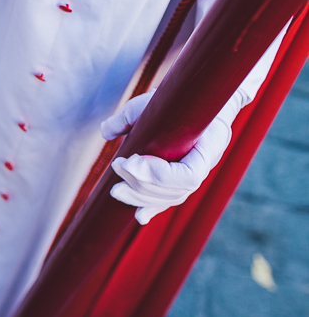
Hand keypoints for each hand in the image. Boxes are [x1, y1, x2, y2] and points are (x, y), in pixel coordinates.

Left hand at [100, 91, 233, 224]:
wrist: (201, 100)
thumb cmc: (179, 99)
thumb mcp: (154, 101)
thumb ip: (129, 115)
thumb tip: (106, 130)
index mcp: (210, 145)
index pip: (189, 176)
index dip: (157, 174)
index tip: (130, 160)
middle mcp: (207, 164)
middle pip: (176, 190)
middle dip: (141, 184)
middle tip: (116, 166)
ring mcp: (197, 173)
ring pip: (171, 198)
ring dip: (141, 197)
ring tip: (115, 190)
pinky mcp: (183, 179)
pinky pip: (170, 198)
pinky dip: (153, 207)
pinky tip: (139, 216)